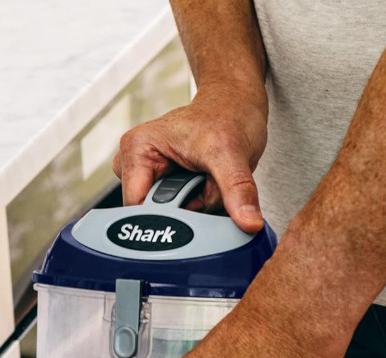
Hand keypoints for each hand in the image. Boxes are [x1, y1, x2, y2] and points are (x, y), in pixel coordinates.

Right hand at [113, 84, 267, 231]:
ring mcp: (152, 179)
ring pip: (173, 220)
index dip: (167, 220)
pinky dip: (202, 209)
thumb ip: (237, 190)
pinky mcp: (167, 189)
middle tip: (207, 184)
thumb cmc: (228, 115)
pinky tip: (207, 187)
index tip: (195, 212)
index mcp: (137, 150)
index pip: (139, 209)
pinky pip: (185, 216)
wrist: (237, 107)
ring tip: (208, 182)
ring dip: (198, 209)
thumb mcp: (232, 153)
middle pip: (156, 217)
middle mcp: (138, 166)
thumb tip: (249, 222)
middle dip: (189, 211)